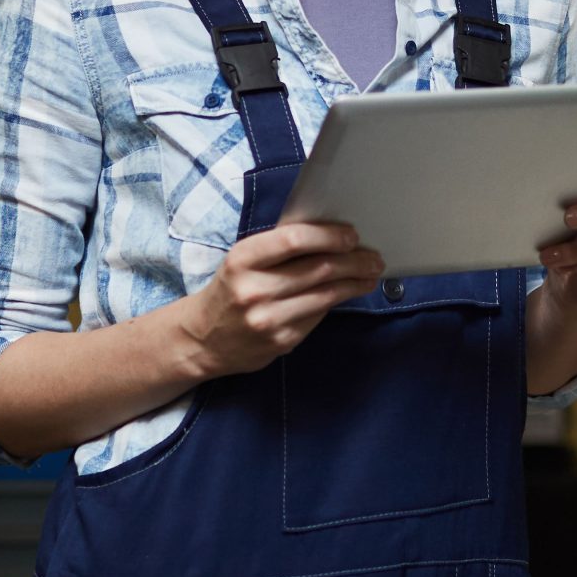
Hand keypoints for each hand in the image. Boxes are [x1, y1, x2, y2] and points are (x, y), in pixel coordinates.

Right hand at [175, 222, 384, 379]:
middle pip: (319, 269)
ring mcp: (268, 319)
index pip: (293, 239)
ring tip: (370, 275)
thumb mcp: (243, 261)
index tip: (351, 235)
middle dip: (354, 261)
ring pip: (325, 295)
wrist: (202, 338)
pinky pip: (318, 316)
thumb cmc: (230, 289)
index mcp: (242, 259)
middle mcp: (254, 289)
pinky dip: (337, 302)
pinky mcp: (281, 341)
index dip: (328, 235)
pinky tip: (349, 293)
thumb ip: (278, 248)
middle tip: (374, 257)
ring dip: (355, 283)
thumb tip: (330, 235)